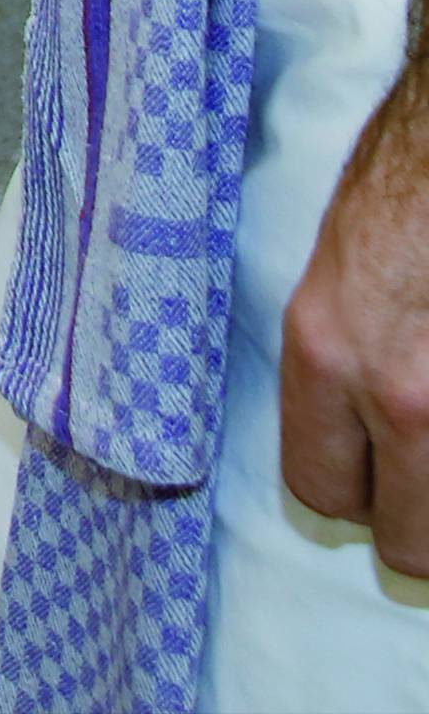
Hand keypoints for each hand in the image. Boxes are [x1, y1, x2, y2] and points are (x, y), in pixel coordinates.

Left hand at [283, 73, 428, 570]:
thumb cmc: (401, 190)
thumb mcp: (333, 281)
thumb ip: (337, 373)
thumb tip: (360, 450)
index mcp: (328, 355)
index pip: (320, 491)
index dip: (353, 495)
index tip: (374, 478)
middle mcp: (400, 396)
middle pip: (411, 546)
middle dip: (418, 521)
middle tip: (423, 466)